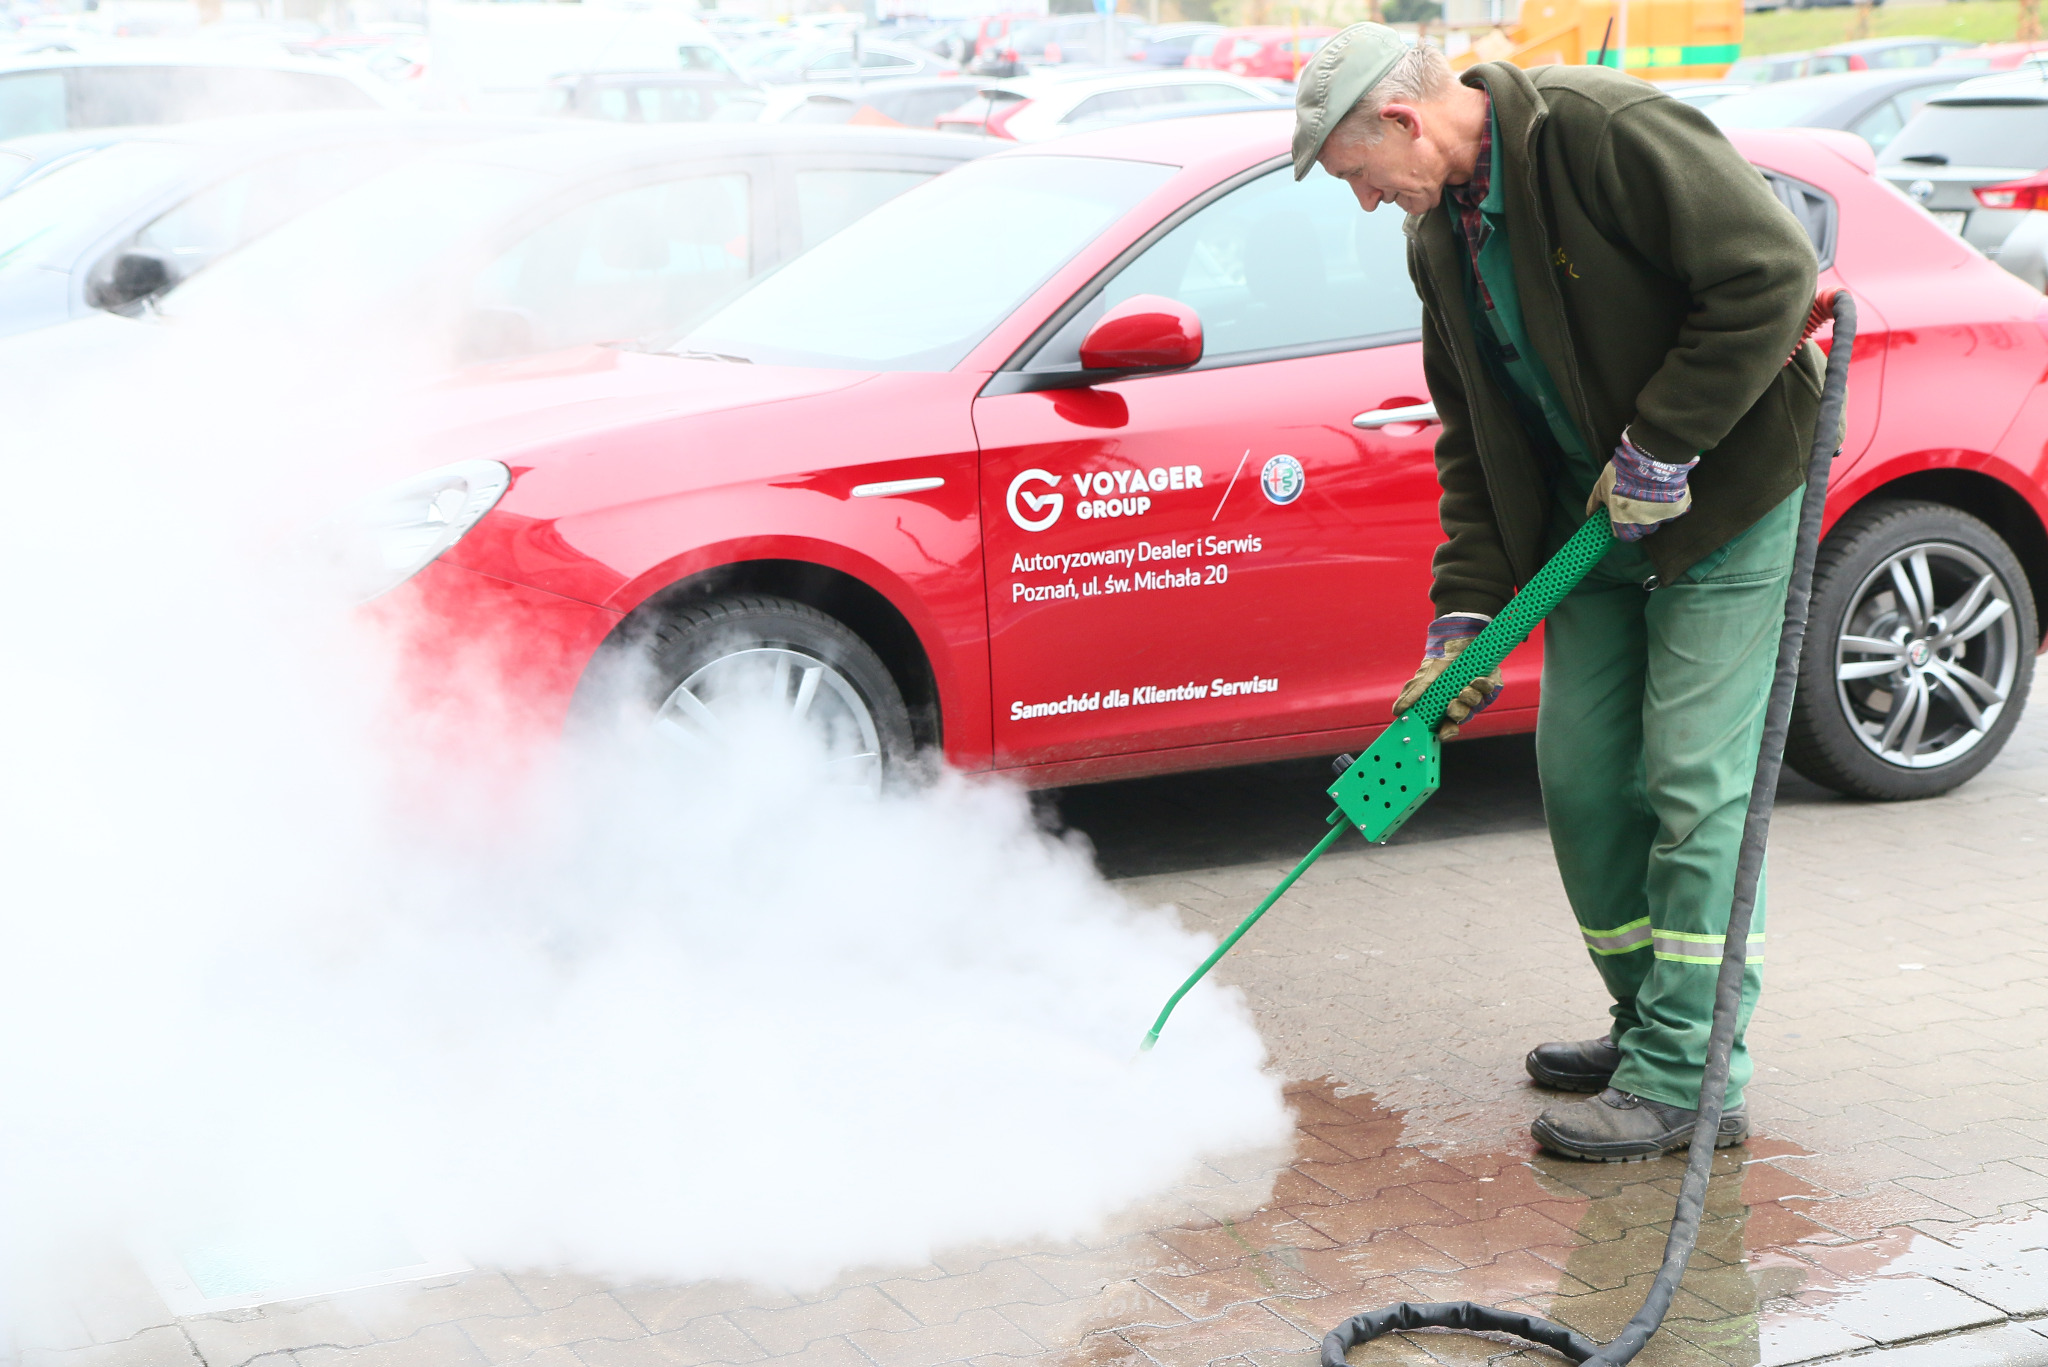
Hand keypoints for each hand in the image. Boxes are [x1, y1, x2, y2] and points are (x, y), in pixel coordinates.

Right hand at [1393, 616, 1502, 739]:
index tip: (1442, 733)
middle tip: (1451, 704)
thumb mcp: (1423, 677)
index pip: (1447, 726)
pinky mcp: (1490, 682)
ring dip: (1469, 697)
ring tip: (1464, 688)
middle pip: (1462, 716)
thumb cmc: (1438, 660)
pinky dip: (1483, 685)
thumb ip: (1412, 695)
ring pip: (1477, 704)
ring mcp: (1477, 693)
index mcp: (1446, 705)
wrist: (1455, 638)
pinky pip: (1491, 689)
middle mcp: (1463, 702)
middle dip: (1457, 712)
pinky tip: (1477, 679)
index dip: (1446, 732)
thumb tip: (1397, 712)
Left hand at [1586, 431, 1699, 542]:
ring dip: (1654, 513)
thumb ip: (1595, 502)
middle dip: (1639, 519)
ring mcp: (1662, 517)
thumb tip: (1590, 514)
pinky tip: (1664, 492)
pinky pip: (1674, 511)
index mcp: (1622, 522)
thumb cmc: (1622, 472)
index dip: (1622, 527)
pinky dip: (1670, 504)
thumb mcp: (1601, 485)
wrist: (1651, 457)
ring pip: (1658, 522)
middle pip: (1642, 529)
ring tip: (1651, 495)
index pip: (1623, 535)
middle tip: (1638, 502)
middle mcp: (1643, 524)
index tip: (1623, 516)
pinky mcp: (1679, 508)